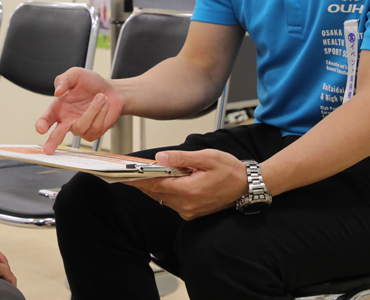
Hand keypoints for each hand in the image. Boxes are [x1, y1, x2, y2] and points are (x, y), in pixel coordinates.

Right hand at [34, 68, 123, 153]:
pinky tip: (104, 105)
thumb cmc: (91, 83)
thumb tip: (57, 92)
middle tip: (48, 149)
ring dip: (94, 110)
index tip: (41, 128)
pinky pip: (95, 127)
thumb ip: (63, 80)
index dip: (41, 124)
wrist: (112, 90)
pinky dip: (102, 113)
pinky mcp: (93, 133)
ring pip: (82, 126)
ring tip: (101, 97)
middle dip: (52, 142)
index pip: (46, 119)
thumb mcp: (76, 74)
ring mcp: (80, 128)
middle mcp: (67, 121)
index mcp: (58, 108)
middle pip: (57, 135)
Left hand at [124, 150, 248, 220]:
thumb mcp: (207, 157)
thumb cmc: (230, 170)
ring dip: (151, 186)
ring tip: (138, 173)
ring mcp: (189, 211)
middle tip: (124, 172)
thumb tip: (161, 157)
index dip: (137, 179)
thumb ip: (182, 157)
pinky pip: (170, 201)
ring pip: (161, 197)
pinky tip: (159, 180)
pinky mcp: (191, 212)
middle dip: (140, 181)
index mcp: (189, 190)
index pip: (155, 185)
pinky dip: (163, 190)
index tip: (122, 174)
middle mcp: (187, 205)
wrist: (247, 186)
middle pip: (155, 192)